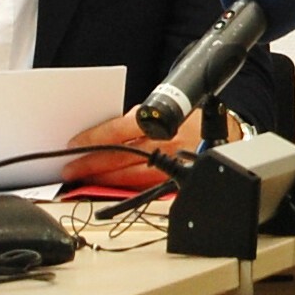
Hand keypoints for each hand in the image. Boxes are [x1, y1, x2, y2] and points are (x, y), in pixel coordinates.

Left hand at [60, 106, 227, 189]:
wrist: (224, 130)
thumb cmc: (185, 117)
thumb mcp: (160, 108)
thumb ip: (134, 121)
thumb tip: (98, 135)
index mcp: (159, 118)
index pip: (119, 128)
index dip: (93, 138)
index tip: (73, 145)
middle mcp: (165, 140)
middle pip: (121, 155)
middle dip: (91, 164)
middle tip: (70, 170)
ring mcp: (171, 161)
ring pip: (129, 174)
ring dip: (102, 178)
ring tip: (83, 179)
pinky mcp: (174, 178)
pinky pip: (142, 185)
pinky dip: (121, 186)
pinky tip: (107, 186)